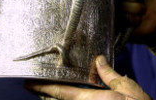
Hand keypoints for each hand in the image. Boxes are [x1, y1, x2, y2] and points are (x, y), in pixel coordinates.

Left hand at [26, 55, 149, 99]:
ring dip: (59, 98)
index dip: (42, 87)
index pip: (59, 91)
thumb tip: (98, 60)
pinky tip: (74, 95)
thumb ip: (109, 75)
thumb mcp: (127, 88)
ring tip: (50, 91)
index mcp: (90, 99)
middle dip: (47, 94)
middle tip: (37, 85)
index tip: (28, 82)